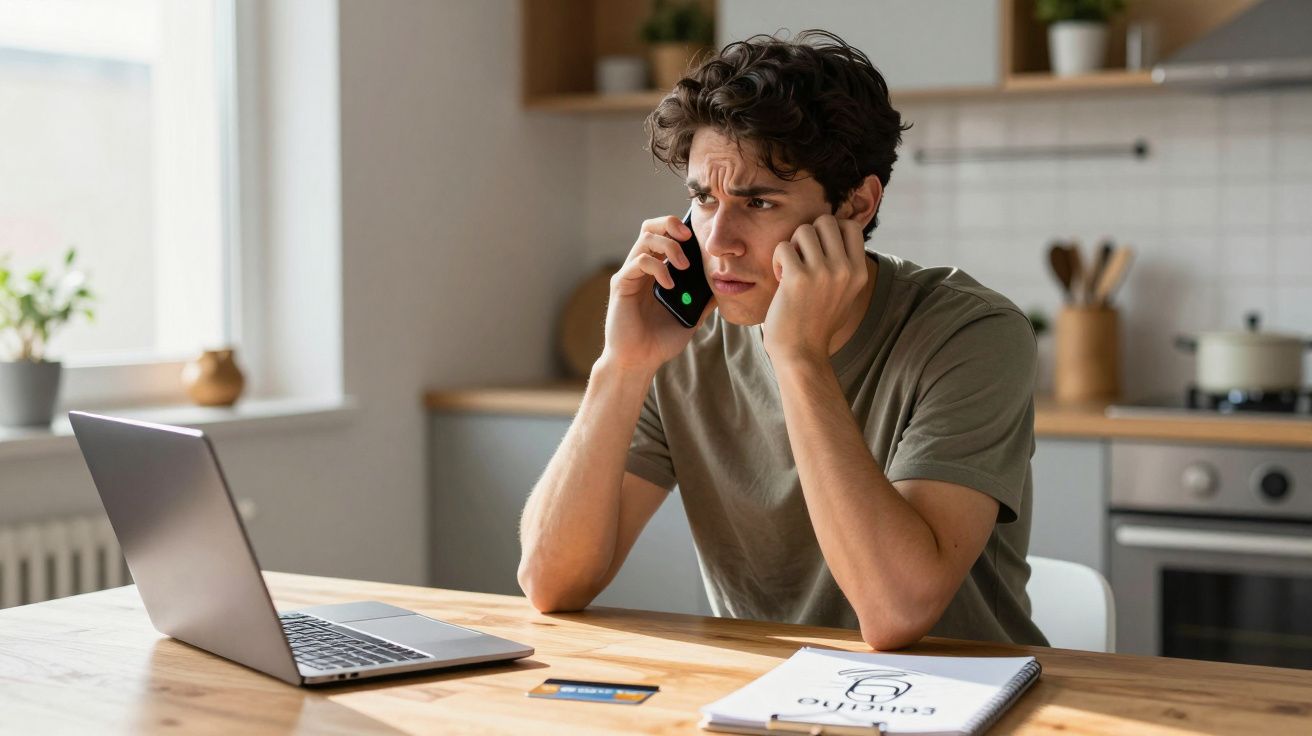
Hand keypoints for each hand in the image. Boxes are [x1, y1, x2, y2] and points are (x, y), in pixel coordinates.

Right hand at [601, 215, 715, 373]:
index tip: (699, 237)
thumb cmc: (661, 340)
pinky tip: (670, 284)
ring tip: (683, 266)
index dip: (680, 228)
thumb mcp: (692, 316)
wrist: (640, 361)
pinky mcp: (621, 284)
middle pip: (651, 227)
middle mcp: (641, 268)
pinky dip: (658, 267)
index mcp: (656, 270)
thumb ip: (705, 298)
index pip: (664, 234)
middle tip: (689, 238)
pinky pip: (639, 261)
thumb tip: (726, 283)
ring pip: (646, 238)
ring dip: (670, 246)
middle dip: (671, 224)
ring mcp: (630, 274)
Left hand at [763, 214, 868, 364]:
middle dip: (809, 235)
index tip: (819, 250)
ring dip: (792, 246)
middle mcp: (844, 269)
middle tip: (802, 258)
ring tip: (790, 269)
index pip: (850, 226)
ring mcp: (822, 273)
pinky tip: (780, 278)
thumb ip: (846, 266)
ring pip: (803, 230)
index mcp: (859, 272)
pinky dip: (777, 259)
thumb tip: (839, 231)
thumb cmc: (817, 323)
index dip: (830, 230)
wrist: (801, 353)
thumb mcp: (845, 294)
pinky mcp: (798, 278)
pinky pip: (784, 246)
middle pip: (825, 221)